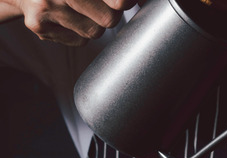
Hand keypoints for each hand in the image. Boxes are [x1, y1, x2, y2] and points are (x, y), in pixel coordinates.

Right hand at [13, 0, 135, 45]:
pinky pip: (79, 41)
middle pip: (109, 19)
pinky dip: (79, 33)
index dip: (126, 3)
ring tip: (82, 11)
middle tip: (103, 6)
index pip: (118, 1)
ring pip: (95, 32)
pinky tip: (68, 19)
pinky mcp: (39, 26)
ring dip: (95, 24)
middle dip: (111, 14)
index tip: (126, 3)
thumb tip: (142, 3)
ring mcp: (47, 8)